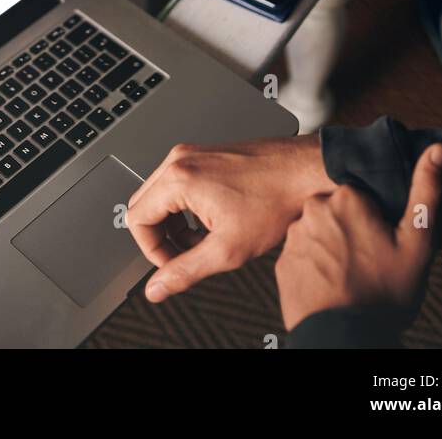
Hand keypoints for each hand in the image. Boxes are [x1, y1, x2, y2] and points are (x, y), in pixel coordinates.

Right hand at [126, 136, 333, 301]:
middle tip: (185, 254)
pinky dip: (185, 207)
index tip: (172, 264)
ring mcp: (193, 153)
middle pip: (144, 204)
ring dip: (174, 223)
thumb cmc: (275, 200)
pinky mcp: (206, 154)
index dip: (151, 251)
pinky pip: (178, 182)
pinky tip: (212, 221)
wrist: (305, 172)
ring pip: (160, 194)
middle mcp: (181, 159)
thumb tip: (157, 287)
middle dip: (160, 236)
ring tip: (203, 240)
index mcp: (179, 178)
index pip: (136, 219)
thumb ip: (185, 271)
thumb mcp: (227, 248)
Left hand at [275, 143, 441, 331]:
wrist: (344, 338)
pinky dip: (316, 268)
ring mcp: (294, 236)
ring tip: (351, 278)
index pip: (362, 196)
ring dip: (333, 249)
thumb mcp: (416, 242)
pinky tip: (332, 286)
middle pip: (339, 213)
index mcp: (348, 198)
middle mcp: (314, 209)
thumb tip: (438, 150)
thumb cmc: (383, 294)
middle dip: (353, 232)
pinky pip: (303, 257)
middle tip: (370, 263)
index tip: (383, 240)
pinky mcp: (282, 263)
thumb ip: (426, 192)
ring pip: (320, 234)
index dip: (375, 219)